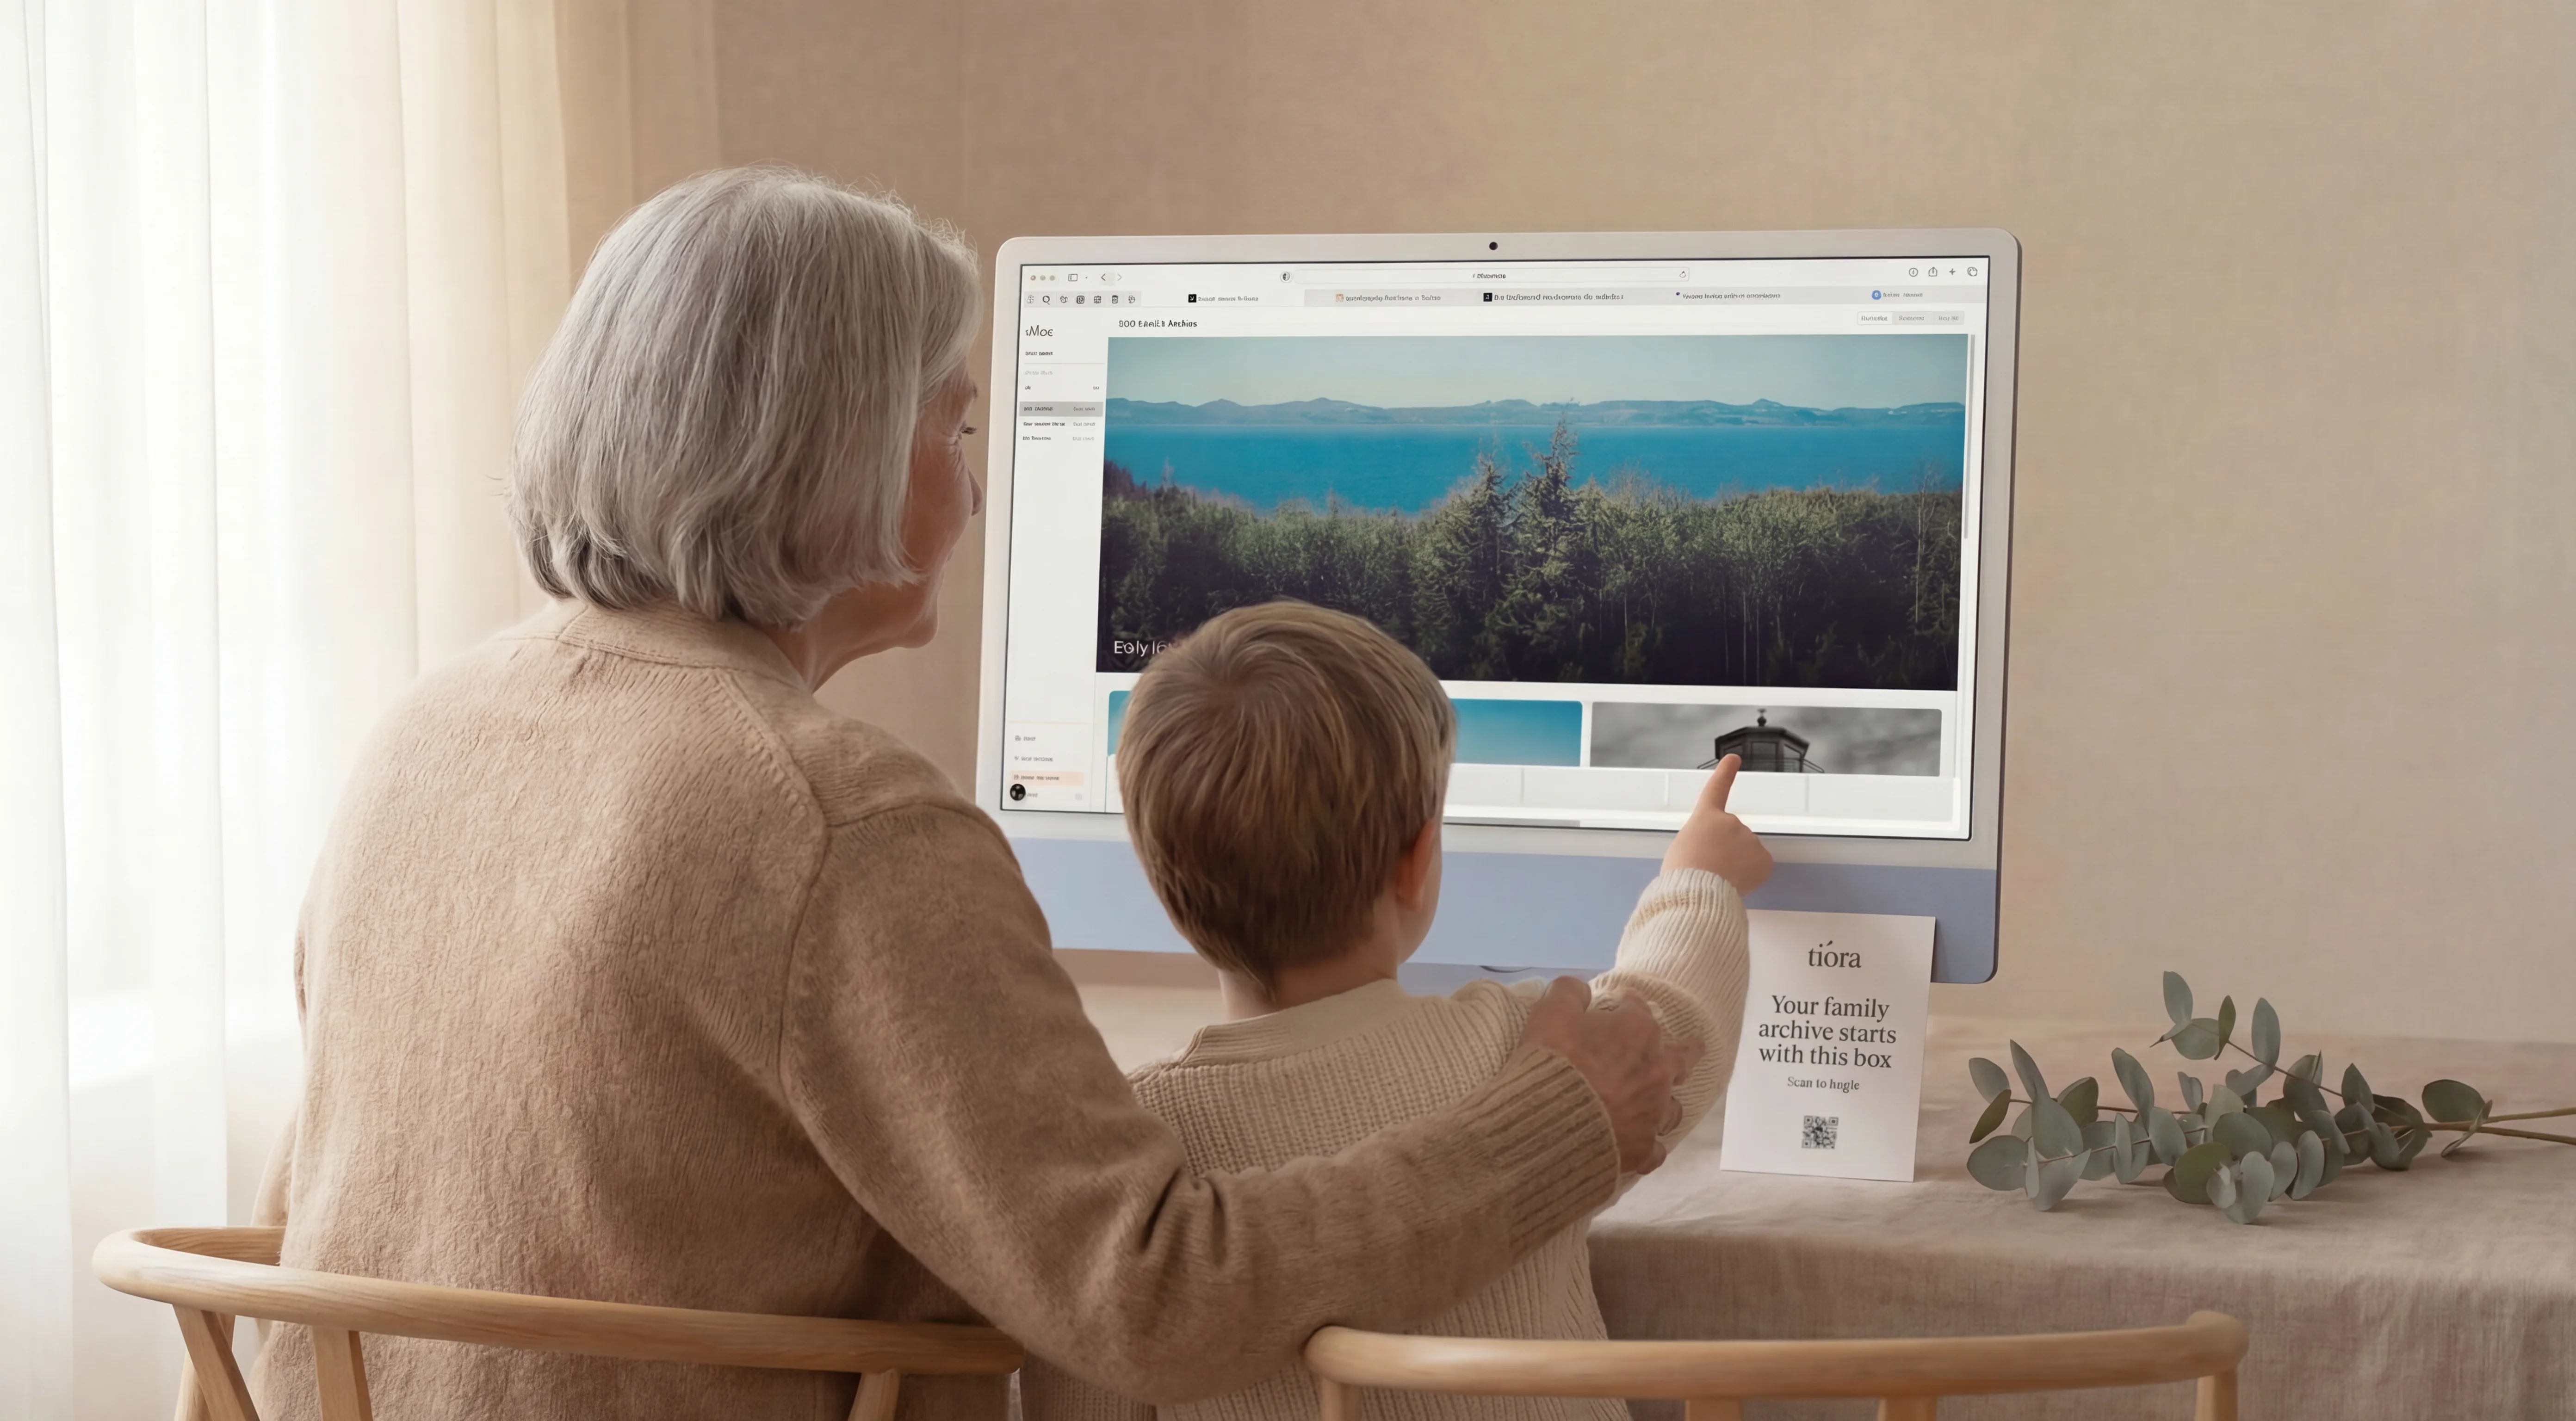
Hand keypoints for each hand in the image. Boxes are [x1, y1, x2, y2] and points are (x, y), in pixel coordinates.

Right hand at [1517, 977, 1704, 1173]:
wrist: (1551, 1123)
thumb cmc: (1554, 1062)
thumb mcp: (1551, 1013)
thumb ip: (1568, 993)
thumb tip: (1581, 990)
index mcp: (1639, 1032)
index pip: (1638, 1009)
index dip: (1628, 1004)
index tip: (1620, 1004)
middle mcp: (1657, 1071)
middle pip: (1682, 1057)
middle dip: (1687, 1049)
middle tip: (1692, 1047)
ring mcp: (1653, 1113)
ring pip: (1673, 1107)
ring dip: (1666, 1102)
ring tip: (1659, 1104)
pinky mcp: (1643, 1149)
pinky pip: (1656, 1150)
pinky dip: (1650, 1146)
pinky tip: (1643, 1146)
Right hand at [1663, 754, 1771, 892]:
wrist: (1698, 892)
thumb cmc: (1682, 874)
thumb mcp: (1683, 848)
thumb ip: (1702, 840)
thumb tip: (1715, 853)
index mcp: (1705, 817)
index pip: (1717, 789)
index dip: (1725, 773)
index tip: (1734, 758)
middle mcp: (1730, 822)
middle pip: (1732, 834)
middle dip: (1725, 849)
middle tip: (1710, 868)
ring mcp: (1749, 839)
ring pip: (1745, 851)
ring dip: (1736, 863)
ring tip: (1719, 878)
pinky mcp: (1763, 859)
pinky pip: (1757, 866)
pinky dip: (1750, 875)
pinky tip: (1736, 883)